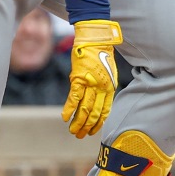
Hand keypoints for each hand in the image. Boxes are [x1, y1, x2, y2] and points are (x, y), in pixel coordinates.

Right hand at [62, 19, 121, 138]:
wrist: (95, 39)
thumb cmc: (101, 55)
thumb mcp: (108, 73)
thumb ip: (103, 88)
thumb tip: (97, 101)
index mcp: (110, 88)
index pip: (105, 111)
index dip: (98, 124)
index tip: (92, 132)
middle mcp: (101, 88)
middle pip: (94, 113)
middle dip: (86, 126)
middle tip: (79, 135)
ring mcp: (90, 83)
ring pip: (84, 108)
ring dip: (77, 122)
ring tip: (72, 131)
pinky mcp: (79, 78)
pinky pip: (74, 97)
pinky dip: (69, 109)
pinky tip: (65, 117)